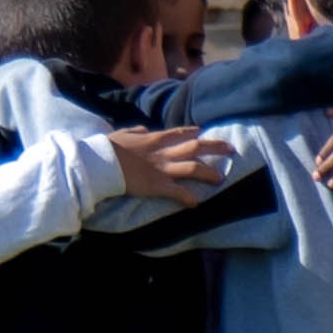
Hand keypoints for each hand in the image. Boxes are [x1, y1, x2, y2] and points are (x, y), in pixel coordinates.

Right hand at [102, 126, 229, 204]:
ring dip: (209, 173)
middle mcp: (164, 153)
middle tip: (230, 149)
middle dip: (215, 147)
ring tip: (221, 178)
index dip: (194, 132)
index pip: (180, 132)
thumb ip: (135, 131)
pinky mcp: (158, 186)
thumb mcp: (122, 134)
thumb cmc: (108, 148)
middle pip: (196, 147)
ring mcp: (163, 169)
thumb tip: (142, 129)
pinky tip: (196, 203)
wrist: (102, 163)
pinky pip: (178, 192)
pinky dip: (188, 198)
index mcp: (154, 138)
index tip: (204, 132)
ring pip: (194, 168)